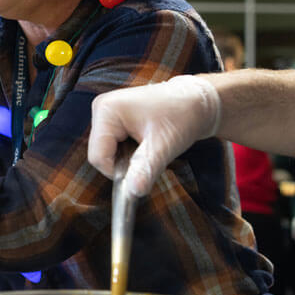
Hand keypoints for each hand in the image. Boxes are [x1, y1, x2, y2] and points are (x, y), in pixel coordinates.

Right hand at [87, 75, 221, 197]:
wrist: (196, 101)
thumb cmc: (183, 116)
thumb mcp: (164, 145)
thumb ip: (146, 169)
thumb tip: (133, 192)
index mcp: (107, 110)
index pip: (98, 157)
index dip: (118, 172)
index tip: (143, 172)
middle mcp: (101, 109)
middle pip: (100, 155)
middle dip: (124, 164)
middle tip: (151, 155)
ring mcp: (106, 114)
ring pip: (107, 153)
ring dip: (128, 159)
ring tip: (151, 147)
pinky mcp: (114, 119)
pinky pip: (113, 147)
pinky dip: (129, 153)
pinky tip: (146, 143)